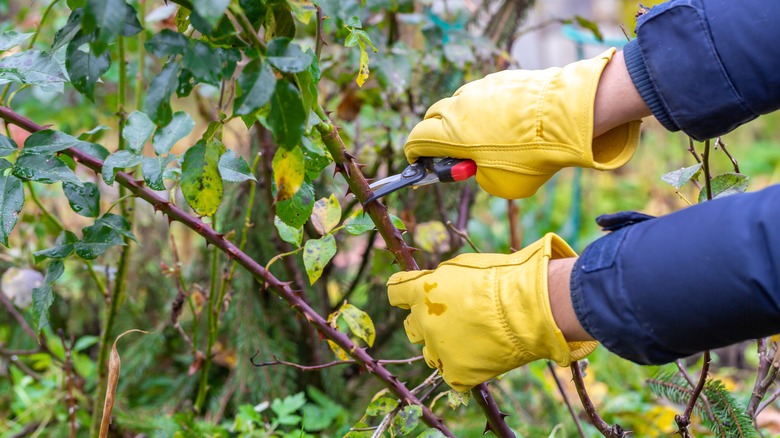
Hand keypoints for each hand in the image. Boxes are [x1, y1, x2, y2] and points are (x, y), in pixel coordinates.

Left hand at [387, 234, 598, 391]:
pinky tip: (478, 358)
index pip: (395, 292)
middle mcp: (424, 321)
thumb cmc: (503, 277)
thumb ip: (442, 278)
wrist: (530, 307)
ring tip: (470, 339)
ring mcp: (439, 349)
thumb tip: (434, 283)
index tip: (412, 294)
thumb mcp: (464, 266)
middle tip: (450, 319)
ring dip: (443, 346)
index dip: (404, 293)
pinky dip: (462, 369)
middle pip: (411, 327)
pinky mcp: (457, 373)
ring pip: (430, 353)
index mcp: (422, 290)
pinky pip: (450, 375)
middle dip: (425, 322)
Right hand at [404, 48, 641, 198]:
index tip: (419, 160)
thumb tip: (480, 165)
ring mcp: (481, 88)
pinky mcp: (502, 79)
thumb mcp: (500, 184)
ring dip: (463, 120)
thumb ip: (479, 175)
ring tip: (485, 137)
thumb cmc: (531, 156)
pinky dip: (488, 109)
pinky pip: (485, 94)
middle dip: (435, 134)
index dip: (415, 152)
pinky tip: (508, 123)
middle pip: (434, 117)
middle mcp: (460, 106)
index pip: (417, 139)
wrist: (566, 117)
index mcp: (451, 133)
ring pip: (460, 103)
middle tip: (450, 150)